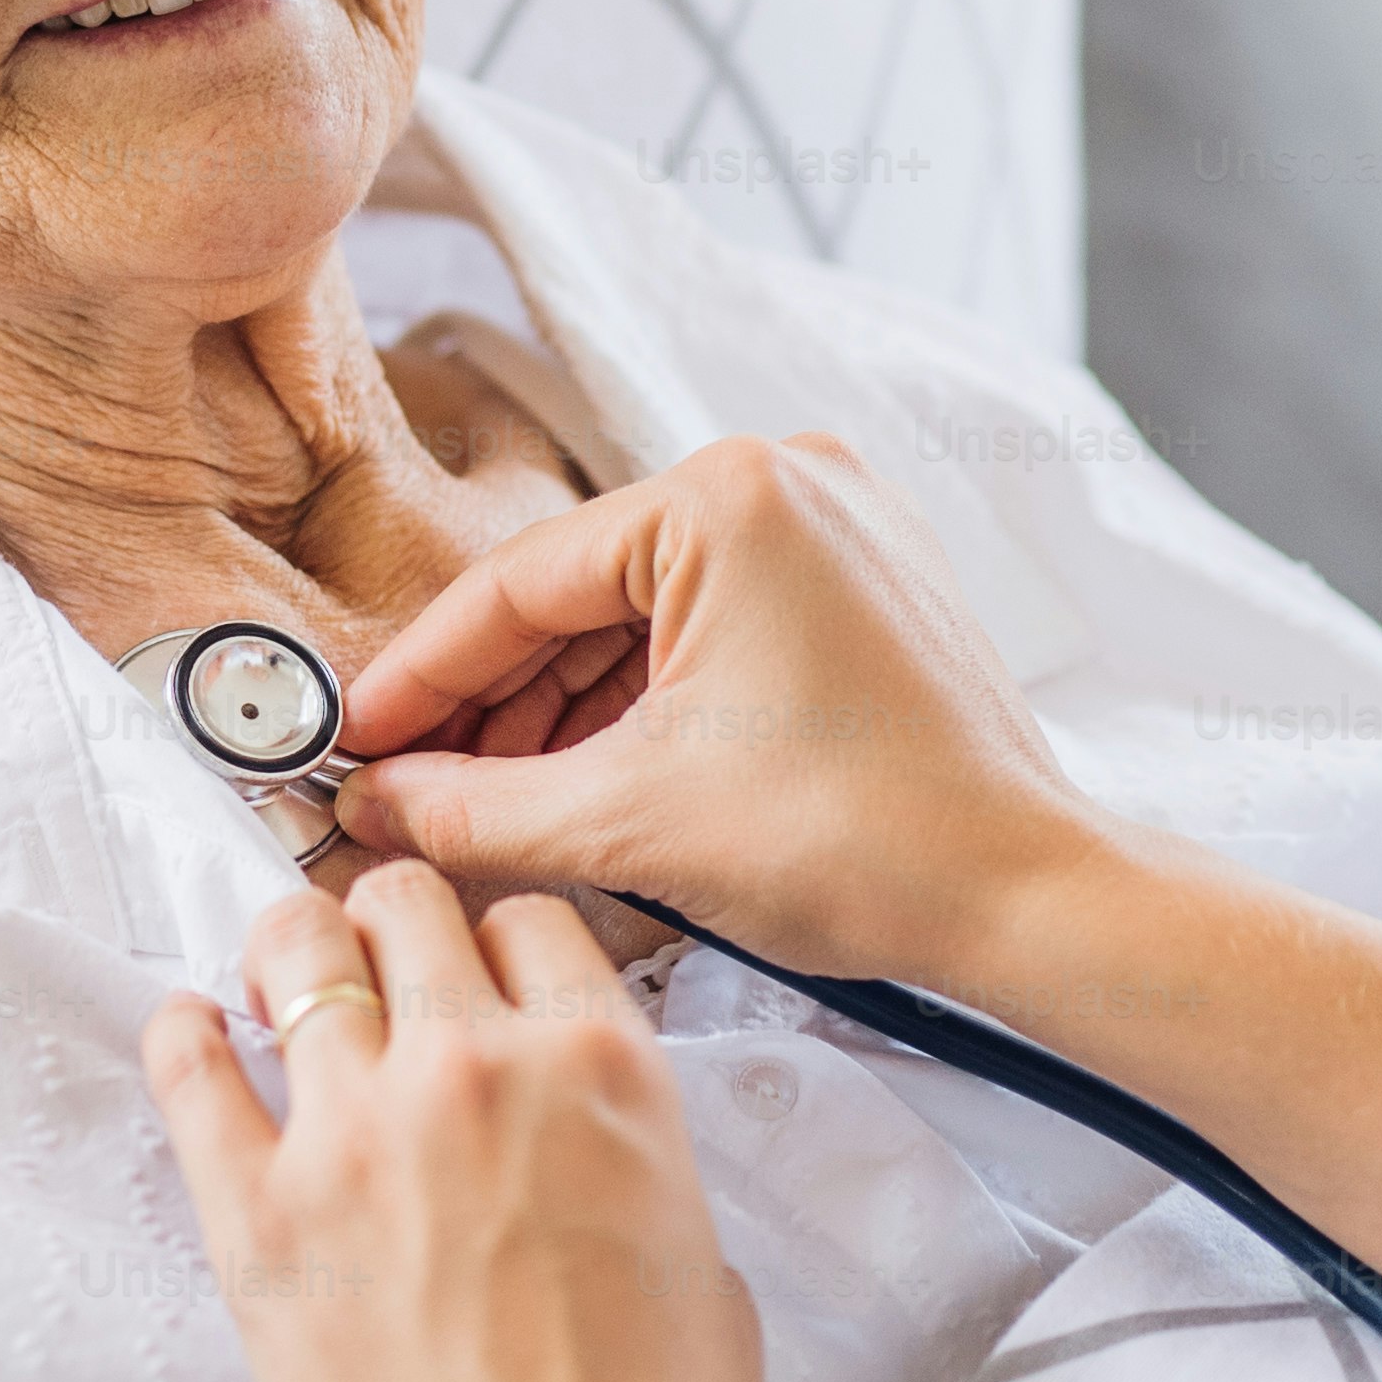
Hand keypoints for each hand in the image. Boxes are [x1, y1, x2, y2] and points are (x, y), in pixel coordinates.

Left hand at [141, 863, 834, 1381]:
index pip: (527, 921)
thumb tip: (583, 1149)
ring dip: (291, 958)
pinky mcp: (256, 1213)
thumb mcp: (702, 1259)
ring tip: (282, 989)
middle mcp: (473, 1066)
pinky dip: (185, 1033)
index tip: (476, 976)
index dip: (498, 947)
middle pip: (403, 906)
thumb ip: (631, 1159)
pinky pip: (190, 1069)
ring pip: (295, 948)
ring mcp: (354, 1131)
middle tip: (376, 972)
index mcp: (599, 1066)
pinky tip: (192, 1031)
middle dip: (391, 929)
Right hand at [331, 433, 1106, 994]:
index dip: (420, 677)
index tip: (351, 740)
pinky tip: (582, 779)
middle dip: (492, 705)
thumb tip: (375, 805)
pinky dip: (644, 704)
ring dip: (563, 712)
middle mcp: (786, 481)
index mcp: (726, 497)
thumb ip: (472, 807)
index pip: (519, 584)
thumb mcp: (627, 825)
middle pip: (581, 596)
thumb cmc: (866, 843)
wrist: (1031, 900)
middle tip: (405, 785)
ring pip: (645, 618)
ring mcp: (836, 529)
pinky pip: (714, 630)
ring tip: (485, 803)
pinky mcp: (864, 587)